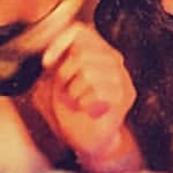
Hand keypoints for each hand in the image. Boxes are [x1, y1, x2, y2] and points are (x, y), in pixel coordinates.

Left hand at [38, 23, 137, 170]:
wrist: (87, 142)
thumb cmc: (69, 113)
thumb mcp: (51, 86)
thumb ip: (50, 66)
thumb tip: (48, 56)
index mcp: (94, 51)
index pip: (78, 31)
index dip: (59, 43)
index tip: (46, 63)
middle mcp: (111, 59)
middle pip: (81, 52)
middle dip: (64, 74)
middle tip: (67, 91)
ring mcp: (121, 76)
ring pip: (88, 72)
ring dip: (74, 93)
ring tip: (78, 102)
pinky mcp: (126, 94)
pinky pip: (99, 91)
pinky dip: (85, 104)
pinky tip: (88, 110)